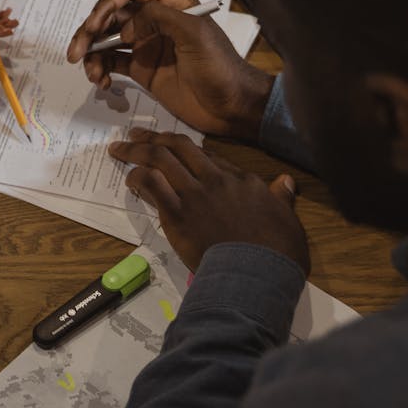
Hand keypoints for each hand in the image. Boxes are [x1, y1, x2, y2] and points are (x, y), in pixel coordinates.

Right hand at [66, 0, 273, 141]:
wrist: (232, 106)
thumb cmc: (220, 68)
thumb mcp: (195, 34)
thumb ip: (159, 17)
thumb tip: (126, 26)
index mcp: (170, 5)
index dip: (106, 4)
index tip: (94, 27)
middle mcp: (155, 22)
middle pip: (111, 16)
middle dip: (89, 32)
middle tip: (75, 53)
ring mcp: (146, 46)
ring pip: (106, 41)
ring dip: (92, 54)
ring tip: (92, 75)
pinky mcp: (142, 70)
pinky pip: (111, 63)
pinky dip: (100, 70)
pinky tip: (102, 83)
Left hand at [109, 128, 309, 273]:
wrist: (256, 273)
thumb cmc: (277, 252)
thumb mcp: (287, 219)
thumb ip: (282, 198)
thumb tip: (286, 182)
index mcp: (243, 180)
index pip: (207, 154)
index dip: (185, 149)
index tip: (171, 147)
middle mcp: (216, 179)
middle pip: (180, 146)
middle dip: (155, 137)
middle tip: (135, 134)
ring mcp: (195, 194)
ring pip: (161, 159)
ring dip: (136, 151)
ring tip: (120, 148)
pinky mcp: (177, 213)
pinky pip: (151, 184)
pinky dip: (137, 177)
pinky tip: (129, 178)